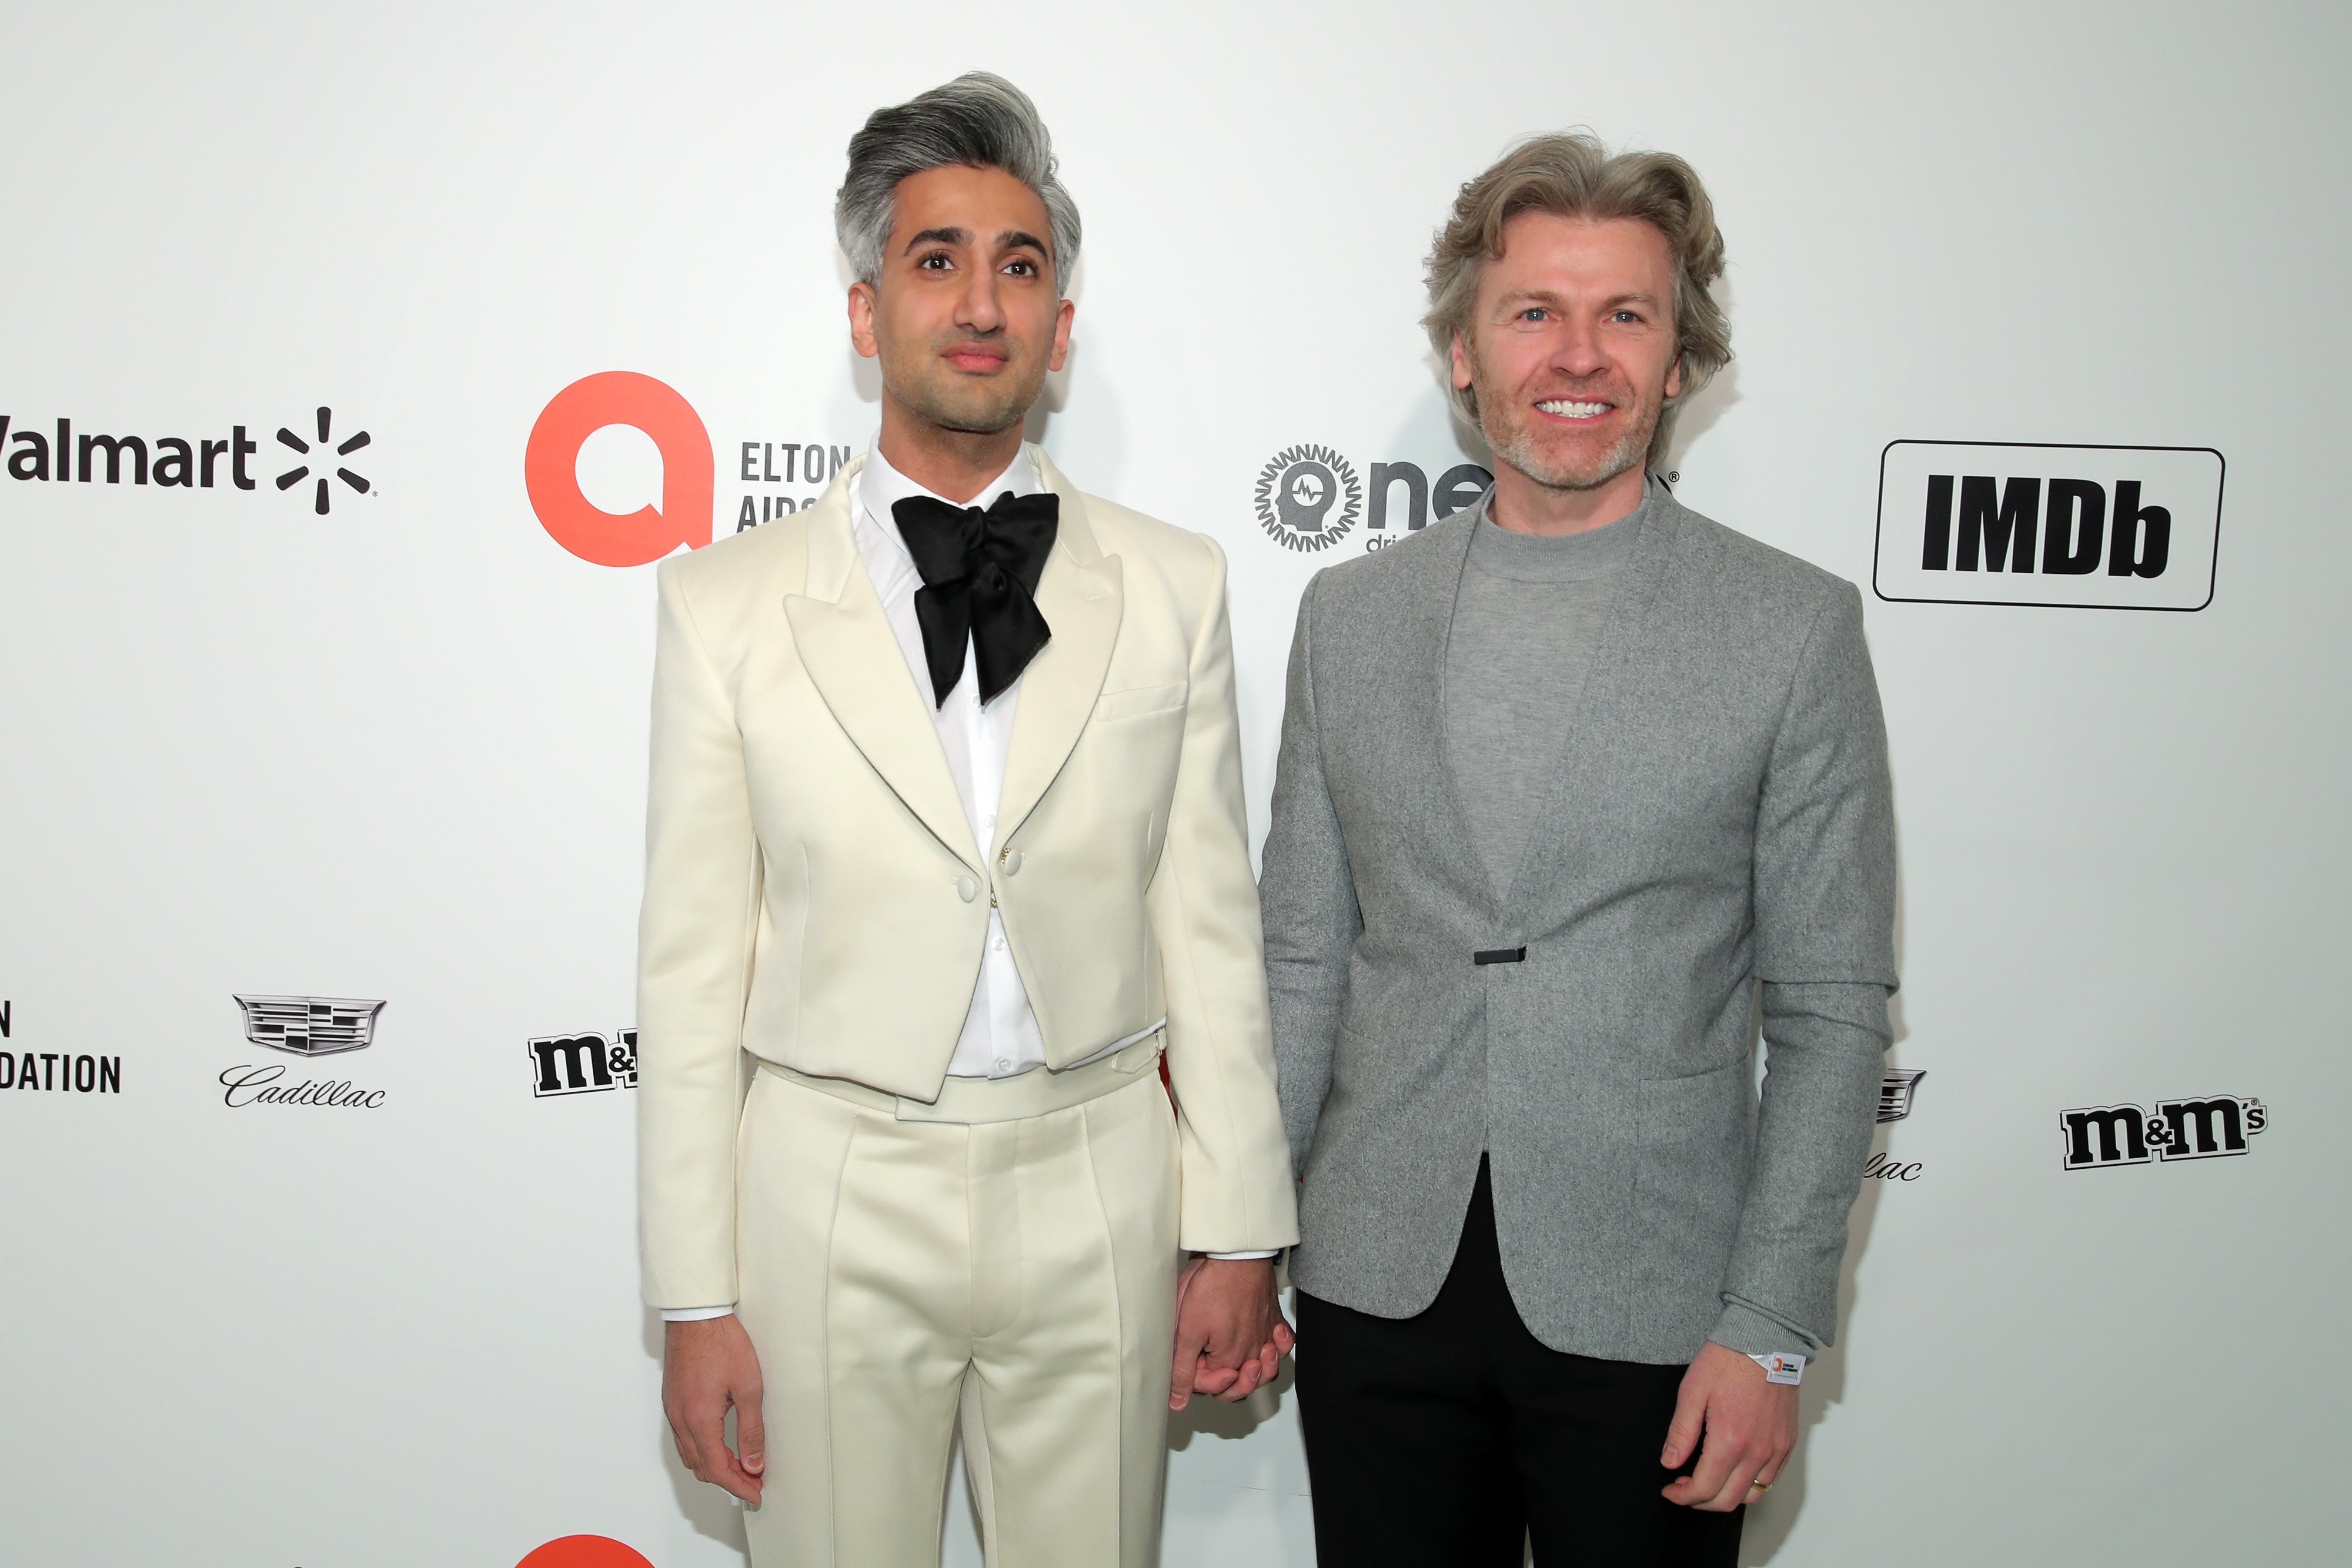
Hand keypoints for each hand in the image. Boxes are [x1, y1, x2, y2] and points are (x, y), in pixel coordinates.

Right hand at [663, 1315, 765, 1503]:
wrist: (696, 1315)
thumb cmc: (722, 1343)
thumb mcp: (748, 1387)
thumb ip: (751, 1430)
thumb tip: (753, 1463)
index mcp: (699, 1420)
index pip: (717, 1469)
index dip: (738, 1486)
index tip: (756, 1492)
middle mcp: (680, 1420)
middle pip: (702, 1467)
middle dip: (728, 1479)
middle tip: (753, 1480)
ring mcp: (673, 1411)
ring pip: (691, 1455)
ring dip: (714, 1465)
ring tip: (741, 1465)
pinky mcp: (672, 1401)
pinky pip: (683, 1438)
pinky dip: (702, 1449)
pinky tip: (720, 1444)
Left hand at [1168, 1256, 1293, 1410]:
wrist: (1236, 1254)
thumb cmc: (1213, 1286)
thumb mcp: (1187, 1331)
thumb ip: (1182, 1369)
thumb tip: (1177, 1401)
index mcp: (1229, 1359)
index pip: (1214, 1387)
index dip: (1198, 1381)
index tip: (1192, 1361)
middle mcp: (1253, 1352)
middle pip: (1243, 1385)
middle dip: (1228, 1384)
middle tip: (1218, 1367)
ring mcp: (1266, 1336)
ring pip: (1266, 1370)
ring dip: (1258, 1371)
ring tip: (1247, 1361)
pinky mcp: (1274, 1319)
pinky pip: (1285, 1343)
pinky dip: (1281, 1346)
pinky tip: (1271, 1342)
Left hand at [1659, 1341, 1796, 1510]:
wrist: (1765, 1340)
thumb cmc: (1728, 1360)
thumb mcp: (1692, 1392)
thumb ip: (1681, 1433)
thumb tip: (1670, 1462)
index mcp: (1730, 1441)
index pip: (1704, 1489)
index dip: (1682, 1496)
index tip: (1670, 1490)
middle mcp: (1757, 1452)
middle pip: (1727, 1500)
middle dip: (1700, 1502)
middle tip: (1684, 1488)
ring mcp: (1776, 1449)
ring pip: (1752, 1495)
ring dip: (1727, 1495)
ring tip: (1708, 1479)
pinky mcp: (1787, 1442)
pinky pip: (1771, 1479)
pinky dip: (1750, 1483)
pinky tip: (1734, 1469)